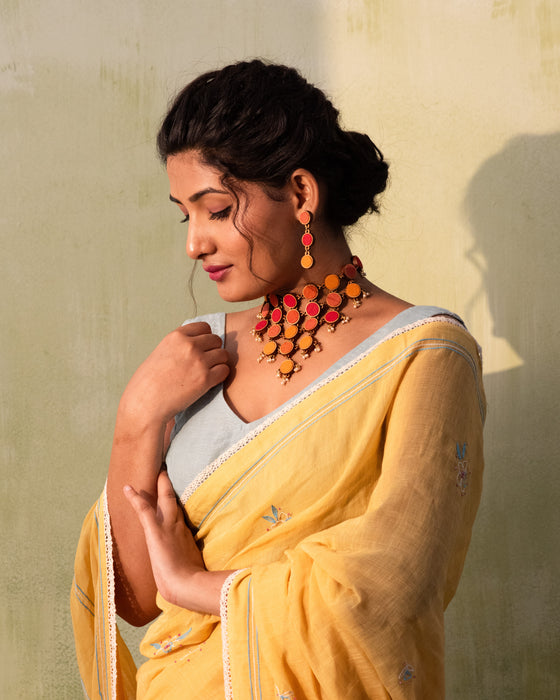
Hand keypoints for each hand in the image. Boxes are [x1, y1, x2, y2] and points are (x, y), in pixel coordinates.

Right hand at [121, 322, 229, 426]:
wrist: (145, 404)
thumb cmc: (147, 382)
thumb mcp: (160, 353)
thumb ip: (178, 346)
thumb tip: (194, 344)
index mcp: (176, 336)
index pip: (204, 327)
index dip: (206, 337)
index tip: (202, 347)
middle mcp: (189, 345)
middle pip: (216, 340)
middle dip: (214, 350)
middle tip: (206, 362)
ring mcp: (199, 361)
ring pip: (223, 354)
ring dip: (219, 363)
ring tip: (209, 372)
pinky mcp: (205, 379)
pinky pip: (224, 370)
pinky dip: (221, 376)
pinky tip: (211, 381)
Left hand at [123, 471, 230, 614]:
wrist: (187, 585)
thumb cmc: (190, 581)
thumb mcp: (192, 565)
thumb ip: (192, 557)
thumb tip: (194, 562)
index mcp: (184, 532)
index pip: (179, 510)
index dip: (175, 497)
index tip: (173, 486)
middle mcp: (177, 524)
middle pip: (172, 498)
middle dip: (167, 482)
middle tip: (164, 467)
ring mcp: (167, 525)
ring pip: (162, 498)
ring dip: (158, 483)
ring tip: (155, 468)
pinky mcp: (156, 531)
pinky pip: (144, 509)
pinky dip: (135, 498)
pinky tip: (126, 488)